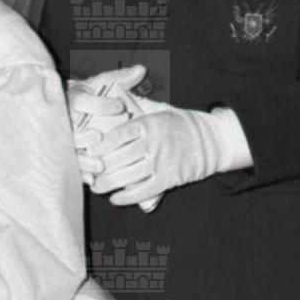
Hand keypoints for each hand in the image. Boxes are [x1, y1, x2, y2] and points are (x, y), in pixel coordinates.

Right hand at [67, 65, 146, 184]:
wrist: (64, 107)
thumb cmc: (87, 95)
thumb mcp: (101, 84)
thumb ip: (120, 78)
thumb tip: (141, 70)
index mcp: (72, 98)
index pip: (81, 100)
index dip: (100, 104)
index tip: (119, 107)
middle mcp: (63, 118)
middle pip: (70, 129)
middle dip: (84, 135)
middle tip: (100, 137)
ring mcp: (61, 137)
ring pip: (69, 150)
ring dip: (83, 159)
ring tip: (100, 165)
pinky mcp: (62, 153)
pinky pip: (68, 164)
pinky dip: (80, 172)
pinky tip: (92, 179)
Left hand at [92, 99, 243, 207]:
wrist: (210, 141)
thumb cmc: (180, 125)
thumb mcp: (159, 112)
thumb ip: (137, 113)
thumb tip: (113, 100)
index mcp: (149, 124)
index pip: (118, 135)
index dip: (101, 145)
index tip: (90, 151)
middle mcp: (153, 143)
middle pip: (118, 158)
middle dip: (100, 168)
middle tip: (88, 172)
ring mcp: (161, 162)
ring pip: (128, 176)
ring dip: (108, 184)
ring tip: (96, 187)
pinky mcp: (169, 179)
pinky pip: (143, 191)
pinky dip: (127, 197)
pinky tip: (115, 199)